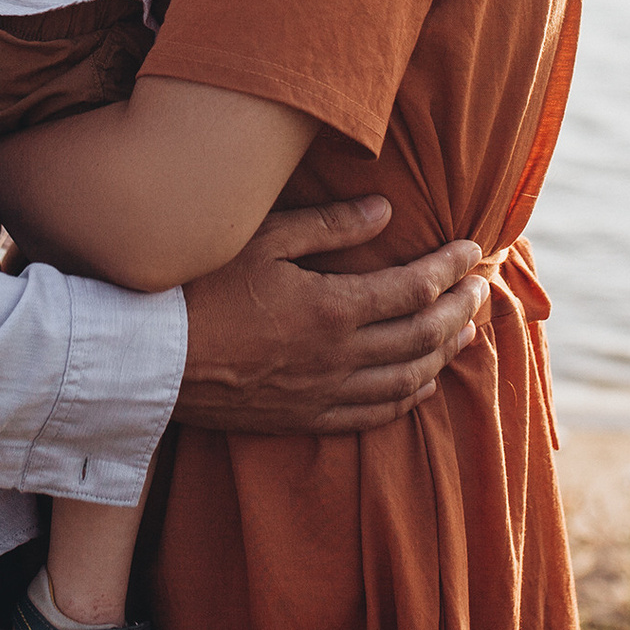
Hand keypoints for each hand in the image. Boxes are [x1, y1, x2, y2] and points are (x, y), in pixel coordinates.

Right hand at [176, 197, 488, 433]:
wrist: (147, 358)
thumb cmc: (196, 285)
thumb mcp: (260, 238)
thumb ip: (328, 226)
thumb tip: (385, 210)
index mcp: (332, 308)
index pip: (414, 288)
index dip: (450, 268)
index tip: (472, 250)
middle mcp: (338, 357)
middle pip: (423, 335)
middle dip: (461, 310)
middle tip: (482, 289)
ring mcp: (323, 394)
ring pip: (406, 380)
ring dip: (443, 355)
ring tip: (464, 332)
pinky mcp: (303, 418)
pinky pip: (373, 416)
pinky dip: (407, 399)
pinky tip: (421, 385)